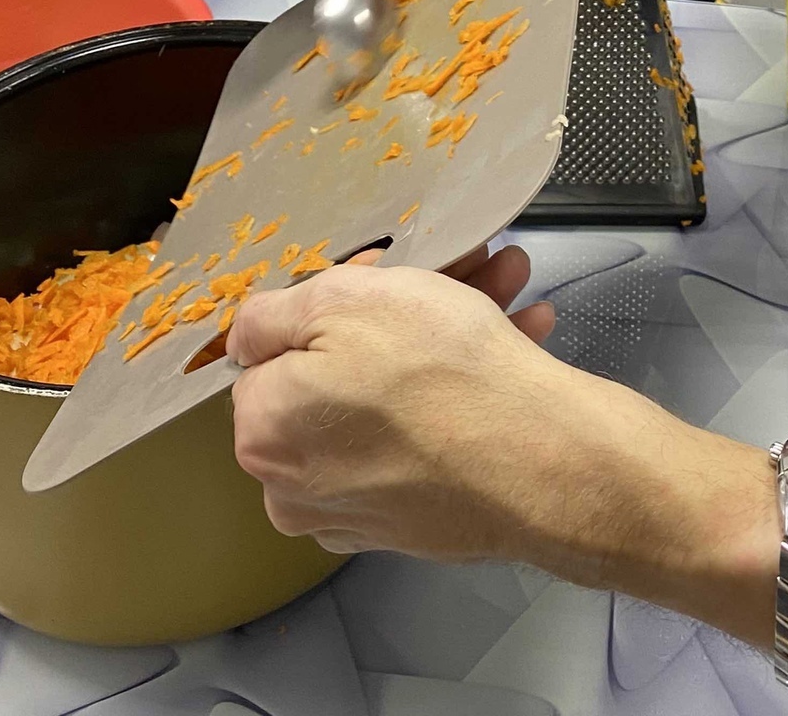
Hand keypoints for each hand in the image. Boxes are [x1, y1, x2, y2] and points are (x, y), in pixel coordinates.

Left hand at [228, 248, 780, 637]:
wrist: (539, 462)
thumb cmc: (438, 371)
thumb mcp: (343, 301)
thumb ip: (273, 314)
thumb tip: (248, 336)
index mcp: (264, 433)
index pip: (278, 350)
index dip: (335, 300)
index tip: (388, 272)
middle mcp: (298, 487)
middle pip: (343, 371)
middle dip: (406, 308)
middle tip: (462, 264)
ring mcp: (361, 512)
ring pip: (395, 398)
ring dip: (451, 331)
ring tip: (509, 278)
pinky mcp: (419, 522)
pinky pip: (430, 435)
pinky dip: (465, 385)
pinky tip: (522, 332)